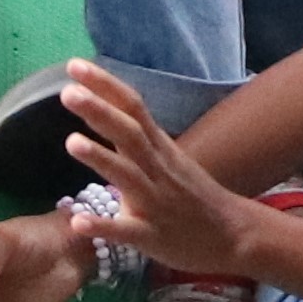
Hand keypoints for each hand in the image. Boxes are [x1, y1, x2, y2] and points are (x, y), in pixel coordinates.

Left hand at [58, 69, 279, 284]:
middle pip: (129, 134)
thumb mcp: (167, 158)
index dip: (106, 85)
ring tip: (70, 142)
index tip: (76, 65)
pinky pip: (126, 231)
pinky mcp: (152, 237)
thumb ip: (136, 138)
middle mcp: (158, 169)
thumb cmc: (193, 196)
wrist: (234, 236)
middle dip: (100, 112)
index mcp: (159, 148)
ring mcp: (156, 203)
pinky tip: (79, 222)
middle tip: (67, 92)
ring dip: (100, 158)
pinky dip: (103, 226)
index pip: (133, 108)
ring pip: (128, 176)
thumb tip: (102, 110)